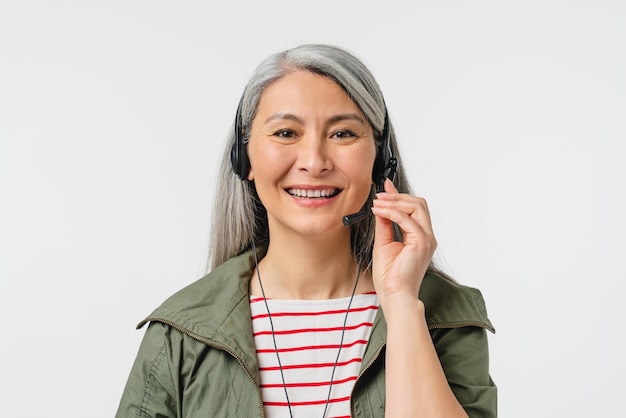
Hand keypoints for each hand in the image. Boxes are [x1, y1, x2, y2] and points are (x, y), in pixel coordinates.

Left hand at [371, 179, 436, 300]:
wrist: (394, 294)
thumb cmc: (390, 276)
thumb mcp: (384, 243)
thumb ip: (385, 225)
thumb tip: (381, 208)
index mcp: (420, 237)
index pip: (414, 209)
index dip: (400, 195)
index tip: (386, 186)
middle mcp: (427, 237)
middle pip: (419, 204)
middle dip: (398, 196)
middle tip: (380, 195)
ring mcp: (426, 239)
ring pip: (416, 207)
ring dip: (395, 202)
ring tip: (378, 203)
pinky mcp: (421, 242)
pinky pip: (407, 219)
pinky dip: (392, 212)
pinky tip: (379, 212)